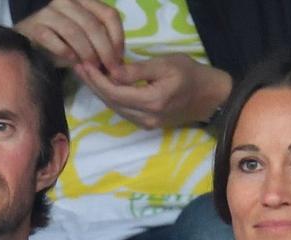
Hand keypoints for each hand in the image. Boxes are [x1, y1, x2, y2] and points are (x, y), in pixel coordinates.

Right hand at [14, 0, 123, 69]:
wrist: (29, 39)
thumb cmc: (62, 40)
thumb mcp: (85, 38)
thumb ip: (101, 43)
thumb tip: (118, 63)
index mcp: (84, 1)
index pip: (109, 15)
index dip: (118, 38)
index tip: (119, 59)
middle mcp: (67, 2)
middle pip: (93, 26)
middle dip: (105, 51)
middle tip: (110, 70)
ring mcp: (49, 13)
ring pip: (75, 32)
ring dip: (87, 53)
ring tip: (92, 68)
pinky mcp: (34, 26)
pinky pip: (52, 39)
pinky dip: (65, 52)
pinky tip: (72, 62)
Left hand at [73, 53, 231, 128]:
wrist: (211, 97)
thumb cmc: (191, 75)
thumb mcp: (165, 65)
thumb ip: (137, 71)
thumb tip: (112, 72)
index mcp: (152, 101)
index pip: (115, 92)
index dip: (97, 79)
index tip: (85, 63)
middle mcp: (147, 118)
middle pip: (111, 102)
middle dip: (93, 85)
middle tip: (79, 66)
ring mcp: (147, 124)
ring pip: (115, 108)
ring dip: (100, 92)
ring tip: (87, 74)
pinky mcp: (147, 125)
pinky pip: (123, 111)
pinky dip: (111, 98)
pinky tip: (104, 86)